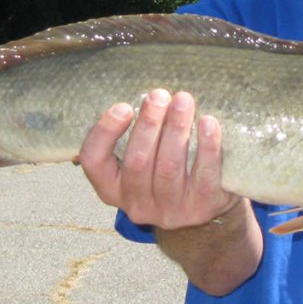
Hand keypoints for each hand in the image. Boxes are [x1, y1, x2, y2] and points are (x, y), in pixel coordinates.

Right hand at [79, 88, 239, 228]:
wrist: (207, 207)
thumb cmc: (168, 169)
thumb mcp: (144, 160)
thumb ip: (136, 134)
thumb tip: (143, 93)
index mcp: (113, 188)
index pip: (94, 162)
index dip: (105, 132)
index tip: (123, 106)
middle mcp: (137, 204)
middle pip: (137, 162)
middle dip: (148, 124)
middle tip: (159, 95)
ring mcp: (170, 209)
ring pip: (169, 167)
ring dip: (176, 128)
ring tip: (183, 100)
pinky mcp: (202, 206)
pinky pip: (204, 174)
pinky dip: (207, 146)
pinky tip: (208, 122)